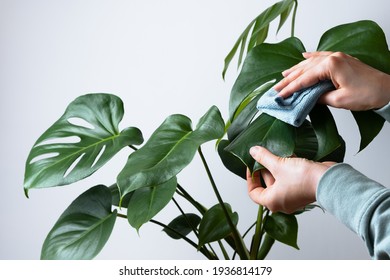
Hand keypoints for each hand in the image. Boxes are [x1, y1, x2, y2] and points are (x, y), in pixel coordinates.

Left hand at [247, 146, 334, 213]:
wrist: (329, 180)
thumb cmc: (302, 178)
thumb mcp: (278, 165)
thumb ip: (264, 158)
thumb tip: (252, 151)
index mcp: (272, 201)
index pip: (254, 193)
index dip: (250, 179)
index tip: (251, 165)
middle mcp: (282, 202)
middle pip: (267, 185)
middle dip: (264, 169)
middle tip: (263, 156)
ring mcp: (293, 197)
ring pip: (279, 181)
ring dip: (276, 167)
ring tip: (275, 154)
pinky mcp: (302, 190)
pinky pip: (290, 180)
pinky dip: (287, 169)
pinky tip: (289, 156)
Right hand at [274, 51, 389, 110]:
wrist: (387, 90)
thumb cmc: (368, 94)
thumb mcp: (339, 101)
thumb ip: (320, 98)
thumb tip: (308, 98)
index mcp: (331, 65)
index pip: (304, 79)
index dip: (290, 88)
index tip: (279, 95)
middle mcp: (332, 58)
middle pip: (305, 69)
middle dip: (289, 79)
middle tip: (276, 88)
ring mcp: (338, 57)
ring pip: (311, 62)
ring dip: (297, 69)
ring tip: (284, 74)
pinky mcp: (342, 60)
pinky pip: (322, 56)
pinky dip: (311, 57)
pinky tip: (304, 55)